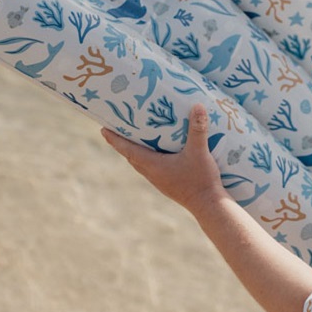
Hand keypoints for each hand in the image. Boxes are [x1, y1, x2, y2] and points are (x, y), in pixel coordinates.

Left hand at [101, 104, 228, 214]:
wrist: (209, 205)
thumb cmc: (201, 179)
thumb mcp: (200, 151)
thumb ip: (198, 129)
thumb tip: (198, 105)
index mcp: (153, 165)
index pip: (128, 150)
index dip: (115, 140)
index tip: (102, 130)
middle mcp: (152, 173)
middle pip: (131, 156)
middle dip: (122, 143)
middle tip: (117, 128)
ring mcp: (159, 180)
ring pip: (140, 163)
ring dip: (134, 151)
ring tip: (134, 137)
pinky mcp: (167, 184)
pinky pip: (150, 168)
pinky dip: (147, 157)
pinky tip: (156, 152)